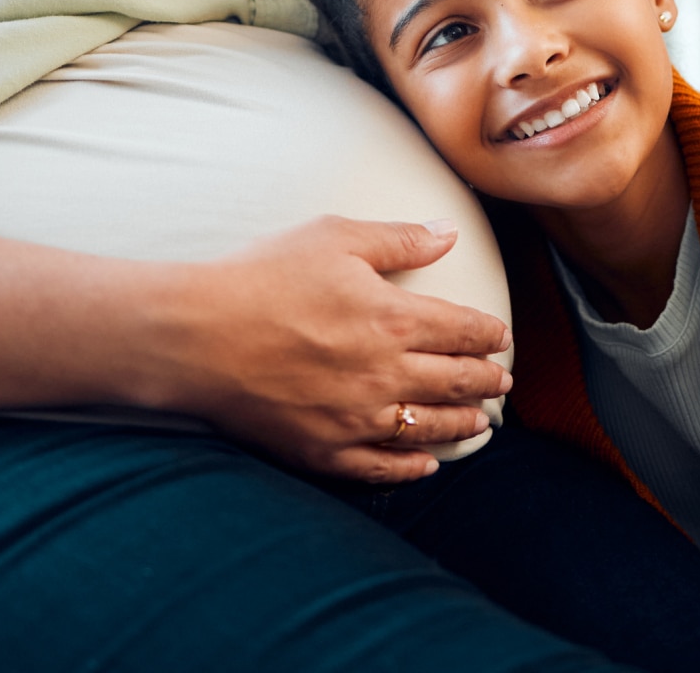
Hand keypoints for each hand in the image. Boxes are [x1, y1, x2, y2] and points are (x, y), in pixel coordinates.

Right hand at [142, 216, 512, 482]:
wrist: (198, 335)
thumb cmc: (263, 276)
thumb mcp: (333, 237)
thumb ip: (398, 239)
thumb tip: (450, 232)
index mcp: (393, 318)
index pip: (461, 331)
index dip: (487, 334)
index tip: (500, 337)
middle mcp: (385, 374)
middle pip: (455, 381)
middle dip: (485, 380)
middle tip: (501, 381)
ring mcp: (356, 418)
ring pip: (428, 427)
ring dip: (462, 422)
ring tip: (480, 421)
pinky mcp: (324, 450)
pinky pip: (382, 467)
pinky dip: (412, 467)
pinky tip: (426, 464)